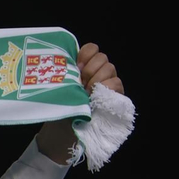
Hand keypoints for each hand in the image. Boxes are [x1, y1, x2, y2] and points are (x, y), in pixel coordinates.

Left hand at [36, 42, 124, 162]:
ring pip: (110, 68)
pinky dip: (106, 87)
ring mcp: (107, 83)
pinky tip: (96, 95)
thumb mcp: (61, 86)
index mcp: (84, 67)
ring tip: (87, 92)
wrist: (64, 130)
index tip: (76, 67)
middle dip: (90, 69)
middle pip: (102, 57)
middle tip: (80, 83)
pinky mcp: (115, 95)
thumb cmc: (61, 107)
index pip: (92, 49)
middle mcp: (97, 72)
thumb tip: (66, 60)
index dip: (85, 54)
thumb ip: (67, 71)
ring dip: (97, 79)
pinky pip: (117, 83)